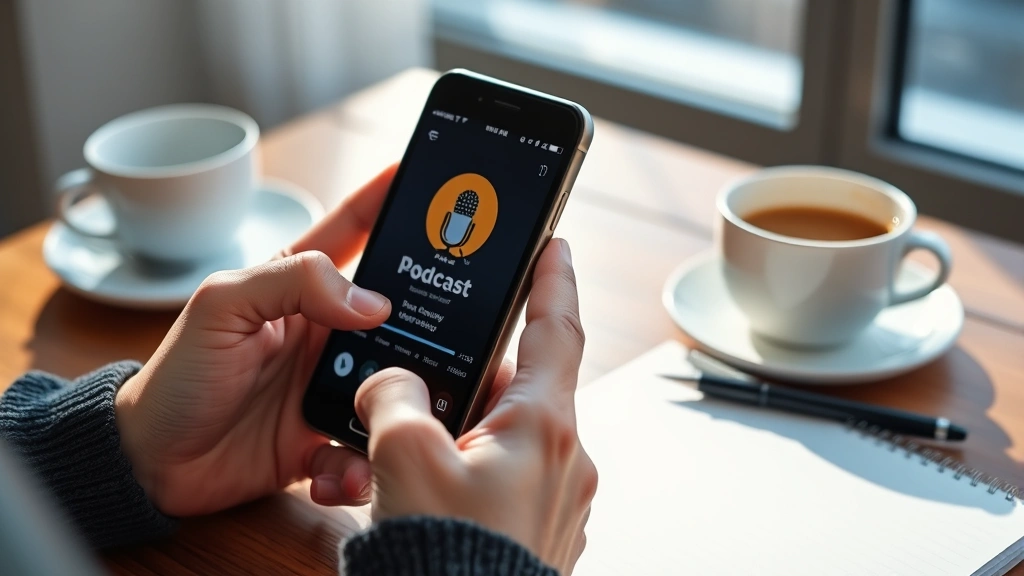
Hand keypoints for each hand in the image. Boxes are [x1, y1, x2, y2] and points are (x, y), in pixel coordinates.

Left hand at [115, 166, 397, 516]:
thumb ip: (292, 282)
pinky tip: (347, 471)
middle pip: (393, 311)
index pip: (351, 230)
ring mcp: (330, 385)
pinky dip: (362, 465)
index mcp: (297, 287)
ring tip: (407, 411)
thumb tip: (371, 303)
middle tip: (464, 317)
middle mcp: (324, 332)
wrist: (152, 464)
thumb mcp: (221, 305)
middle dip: (428, 313)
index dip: (386, 199)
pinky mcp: (327, 437)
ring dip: (403, 400)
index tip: (424, 175)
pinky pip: (364, 446)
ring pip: (392, 382)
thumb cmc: (177, 376)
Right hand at [356, 239, 596, 574]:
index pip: (556, 328)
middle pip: (514, 388)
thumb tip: (392, 383)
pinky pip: (503, 478)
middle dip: (468, 377)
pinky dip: (468, 469)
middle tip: (425, 374)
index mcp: (543, 425)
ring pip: (504, 436)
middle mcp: (564, 458)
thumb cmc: (448, 557)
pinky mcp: (539, 529)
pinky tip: (427, 491)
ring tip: (408, 446)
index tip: (555, 244)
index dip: (553, 279)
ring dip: (459, 431)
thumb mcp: (404, 458)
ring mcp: (556, 498)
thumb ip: (394, 398)